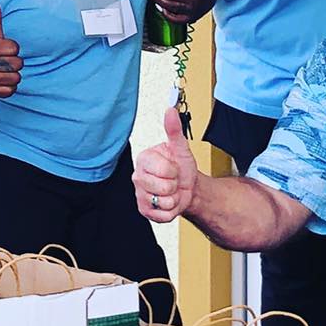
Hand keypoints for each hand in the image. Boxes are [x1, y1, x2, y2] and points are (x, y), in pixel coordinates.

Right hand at [0, 0, 21, 98]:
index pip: (15, 48)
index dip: (13, 49)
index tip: (4, 50)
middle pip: (18, 64)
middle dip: (14, 63)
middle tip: (3, 63)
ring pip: (16, 78)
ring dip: (13, 76)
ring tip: (2, 72)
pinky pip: (11, 91)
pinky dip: (8, 88)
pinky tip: (0, 82)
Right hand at [134, 106, 198, 222]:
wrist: (188, 188)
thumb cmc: (182, 167)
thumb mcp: (181, 148)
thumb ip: (174, 130)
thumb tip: (170, 111)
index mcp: (144, 159)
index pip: (164, 169)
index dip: (175, 170)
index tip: (173, 167)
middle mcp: (138, 176)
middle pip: (165, 187)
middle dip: (175, 185)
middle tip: (173, 180)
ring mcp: (139, 194)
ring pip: (164, 201)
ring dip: (174, 198)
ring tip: (171, 191)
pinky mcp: (143, 210)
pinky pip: (163, 215)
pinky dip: (171, 211)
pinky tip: (168, 202)